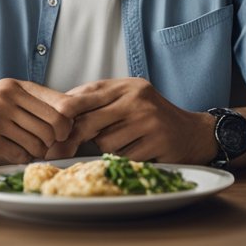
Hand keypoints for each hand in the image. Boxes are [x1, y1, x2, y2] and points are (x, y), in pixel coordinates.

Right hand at [0, 79, 72, 163]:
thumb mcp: (15, 97)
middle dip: (53, 140)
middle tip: (48, 145)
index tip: (64, 132)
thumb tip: (74, 116)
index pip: (57, 104)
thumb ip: (40, 103)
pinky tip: (20, 154)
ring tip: (33, 150)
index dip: (67, 122)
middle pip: (50, 126)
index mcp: (17, 86)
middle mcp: (5, 97)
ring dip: (38, 151)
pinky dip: (23, 158)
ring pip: (35, 142)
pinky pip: (18, 153)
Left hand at [55, 78, 215, 164]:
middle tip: (65, 148)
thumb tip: (58, 109)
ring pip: (105, 142)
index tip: (53, 127)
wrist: (192, 133)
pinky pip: (124, 157)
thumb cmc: (151, 117)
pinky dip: (123, 159)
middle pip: (91, 121)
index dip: (65, 112)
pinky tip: (137, 152)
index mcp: (127, 86)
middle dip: (76, 137)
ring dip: (107, 149)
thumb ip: (98, 101)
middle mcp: (138, 99)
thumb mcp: (127, 100)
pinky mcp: (157, 141)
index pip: (87, 95)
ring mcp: (149, 120)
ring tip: (123, 144)